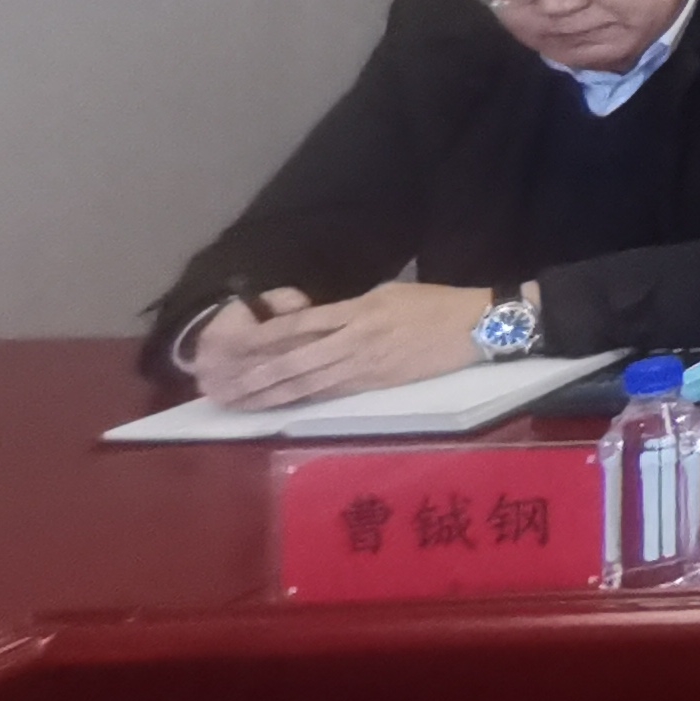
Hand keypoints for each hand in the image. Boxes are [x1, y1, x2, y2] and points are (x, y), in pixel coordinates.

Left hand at [200, 281, 495, 405]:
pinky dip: (302, 400)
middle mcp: (356, 339)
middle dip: (254, 376)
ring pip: (308, 383)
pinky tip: (279, 407)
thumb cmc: (434, 304)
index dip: (263, 338)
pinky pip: (332, 393)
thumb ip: (349, 309)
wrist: (478, 326)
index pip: (299, 325)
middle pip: (295, 360)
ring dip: (270, 395)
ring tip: (239, 403)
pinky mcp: (378, 385)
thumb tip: (314, 324)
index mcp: (358, 310)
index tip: (232, 346)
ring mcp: (367, 366)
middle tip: (221, 389)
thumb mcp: (388, 294)